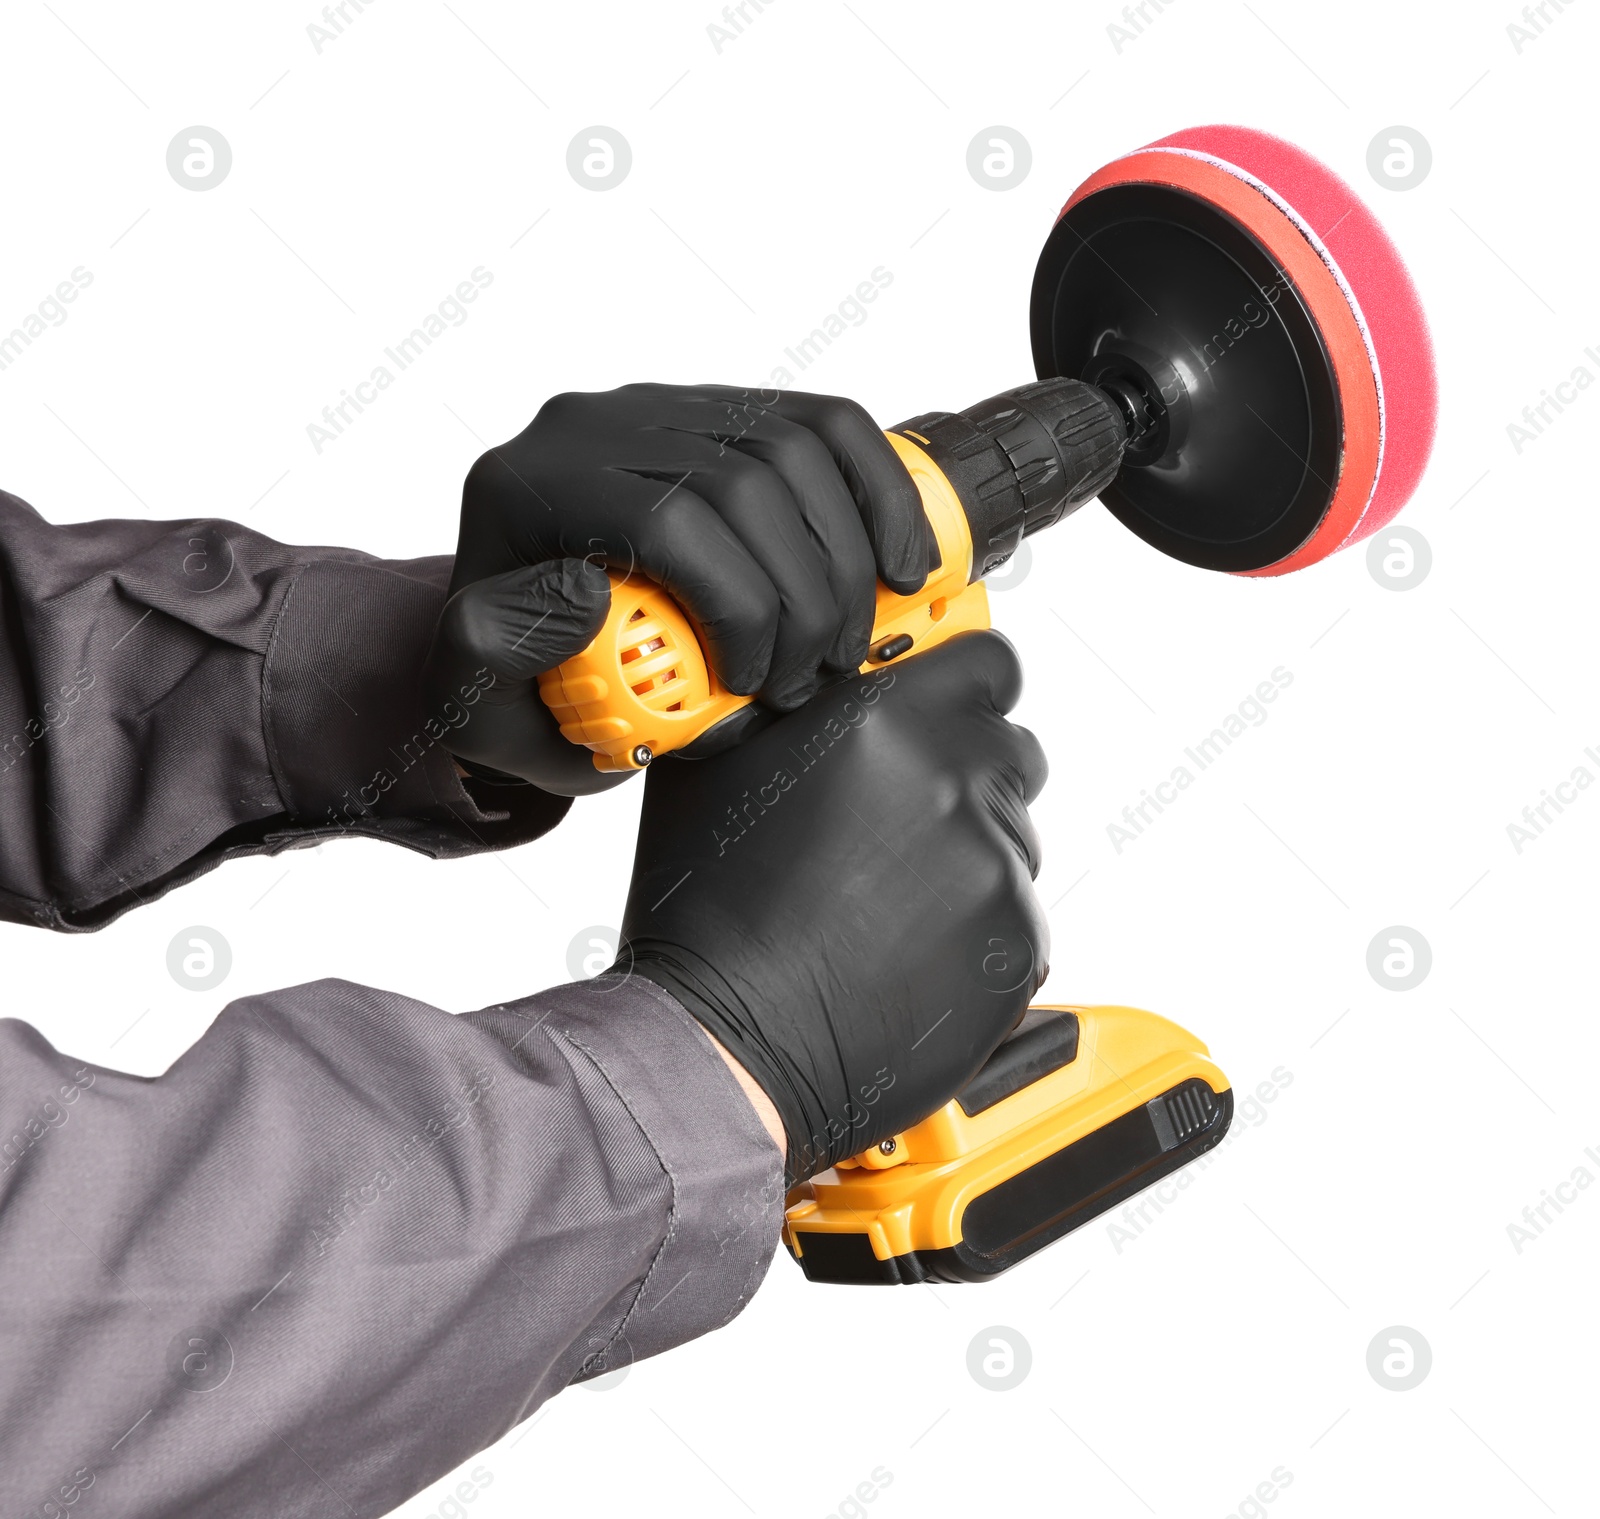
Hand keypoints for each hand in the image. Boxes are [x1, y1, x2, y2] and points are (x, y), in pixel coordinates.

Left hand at [423, 384, 936, 795]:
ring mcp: (667, 408)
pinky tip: (903, 564)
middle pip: (744, 479)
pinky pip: (825, 427)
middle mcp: (595, 424)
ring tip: (848, 646)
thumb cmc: (513, 682)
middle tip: (813, 679)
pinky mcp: (728, 414)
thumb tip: (576, 590)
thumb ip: (495, 651)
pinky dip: (880, 493)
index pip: (665, 514)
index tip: (756, 685)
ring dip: (849, 555)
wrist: (534, 650)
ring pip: (795, 448)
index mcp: (529, 484)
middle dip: (805, 593)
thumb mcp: (476, 694)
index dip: (736, 603)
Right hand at [614, 631, 1049, 1180]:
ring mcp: (993, 867)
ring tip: (885, 902)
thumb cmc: (711, 915)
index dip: (964, 686)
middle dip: (965, 775)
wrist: (725, 1043)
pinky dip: (974, 929)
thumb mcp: (720, 762)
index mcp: (887, 720)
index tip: (946, 709)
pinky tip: (904, 950)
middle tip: (900, 823)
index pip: (989, 661)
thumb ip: (797, 699)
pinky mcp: (1016, 945)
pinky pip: (1015, 914)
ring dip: (966, 855)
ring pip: (1011, 837)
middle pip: (1008, 750)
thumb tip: (834, 672)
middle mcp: (954, 783)